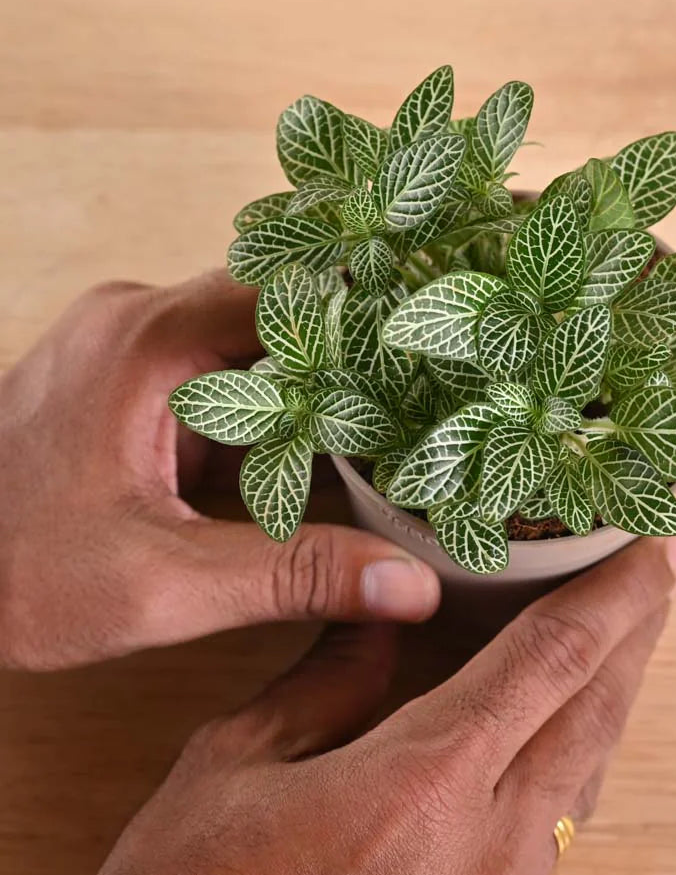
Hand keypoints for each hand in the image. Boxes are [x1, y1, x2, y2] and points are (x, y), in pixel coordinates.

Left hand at [0, 272, 439, 670]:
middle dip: (352, 349)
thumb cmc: (16, 575)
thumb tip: (410, 587)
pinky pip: (224, 364)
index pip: (289, 288)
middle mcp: (140, 318)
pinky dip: (275, 399)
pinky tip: (319, 442)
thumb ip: (292, 576)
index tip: (434, 349)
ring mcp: (132, 340)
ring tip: (392, 416)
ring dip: (315, 376)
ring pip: (255, 335)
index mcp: (149, 342)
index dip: (368, 312)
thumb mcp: (163, 586)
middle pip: (279, 306)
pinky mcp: (131, 373)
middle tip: (429, 389)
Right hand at [87, 535, 675, 874]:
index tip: (658, 542)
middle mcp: (486, 841)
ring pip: (590, 764)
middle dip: (640, 627)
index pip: (554, 657)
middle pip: (596, 708)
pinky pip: (561, 812)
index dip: (618, 591)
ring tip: (629, 627)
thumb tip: (387, 609)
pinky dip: (582, 743)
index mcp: (425, 784)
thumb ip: (326, 680)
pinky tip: (573, 717)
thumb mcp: (235, 765)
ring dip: (617, 685)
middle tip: (663, 567)